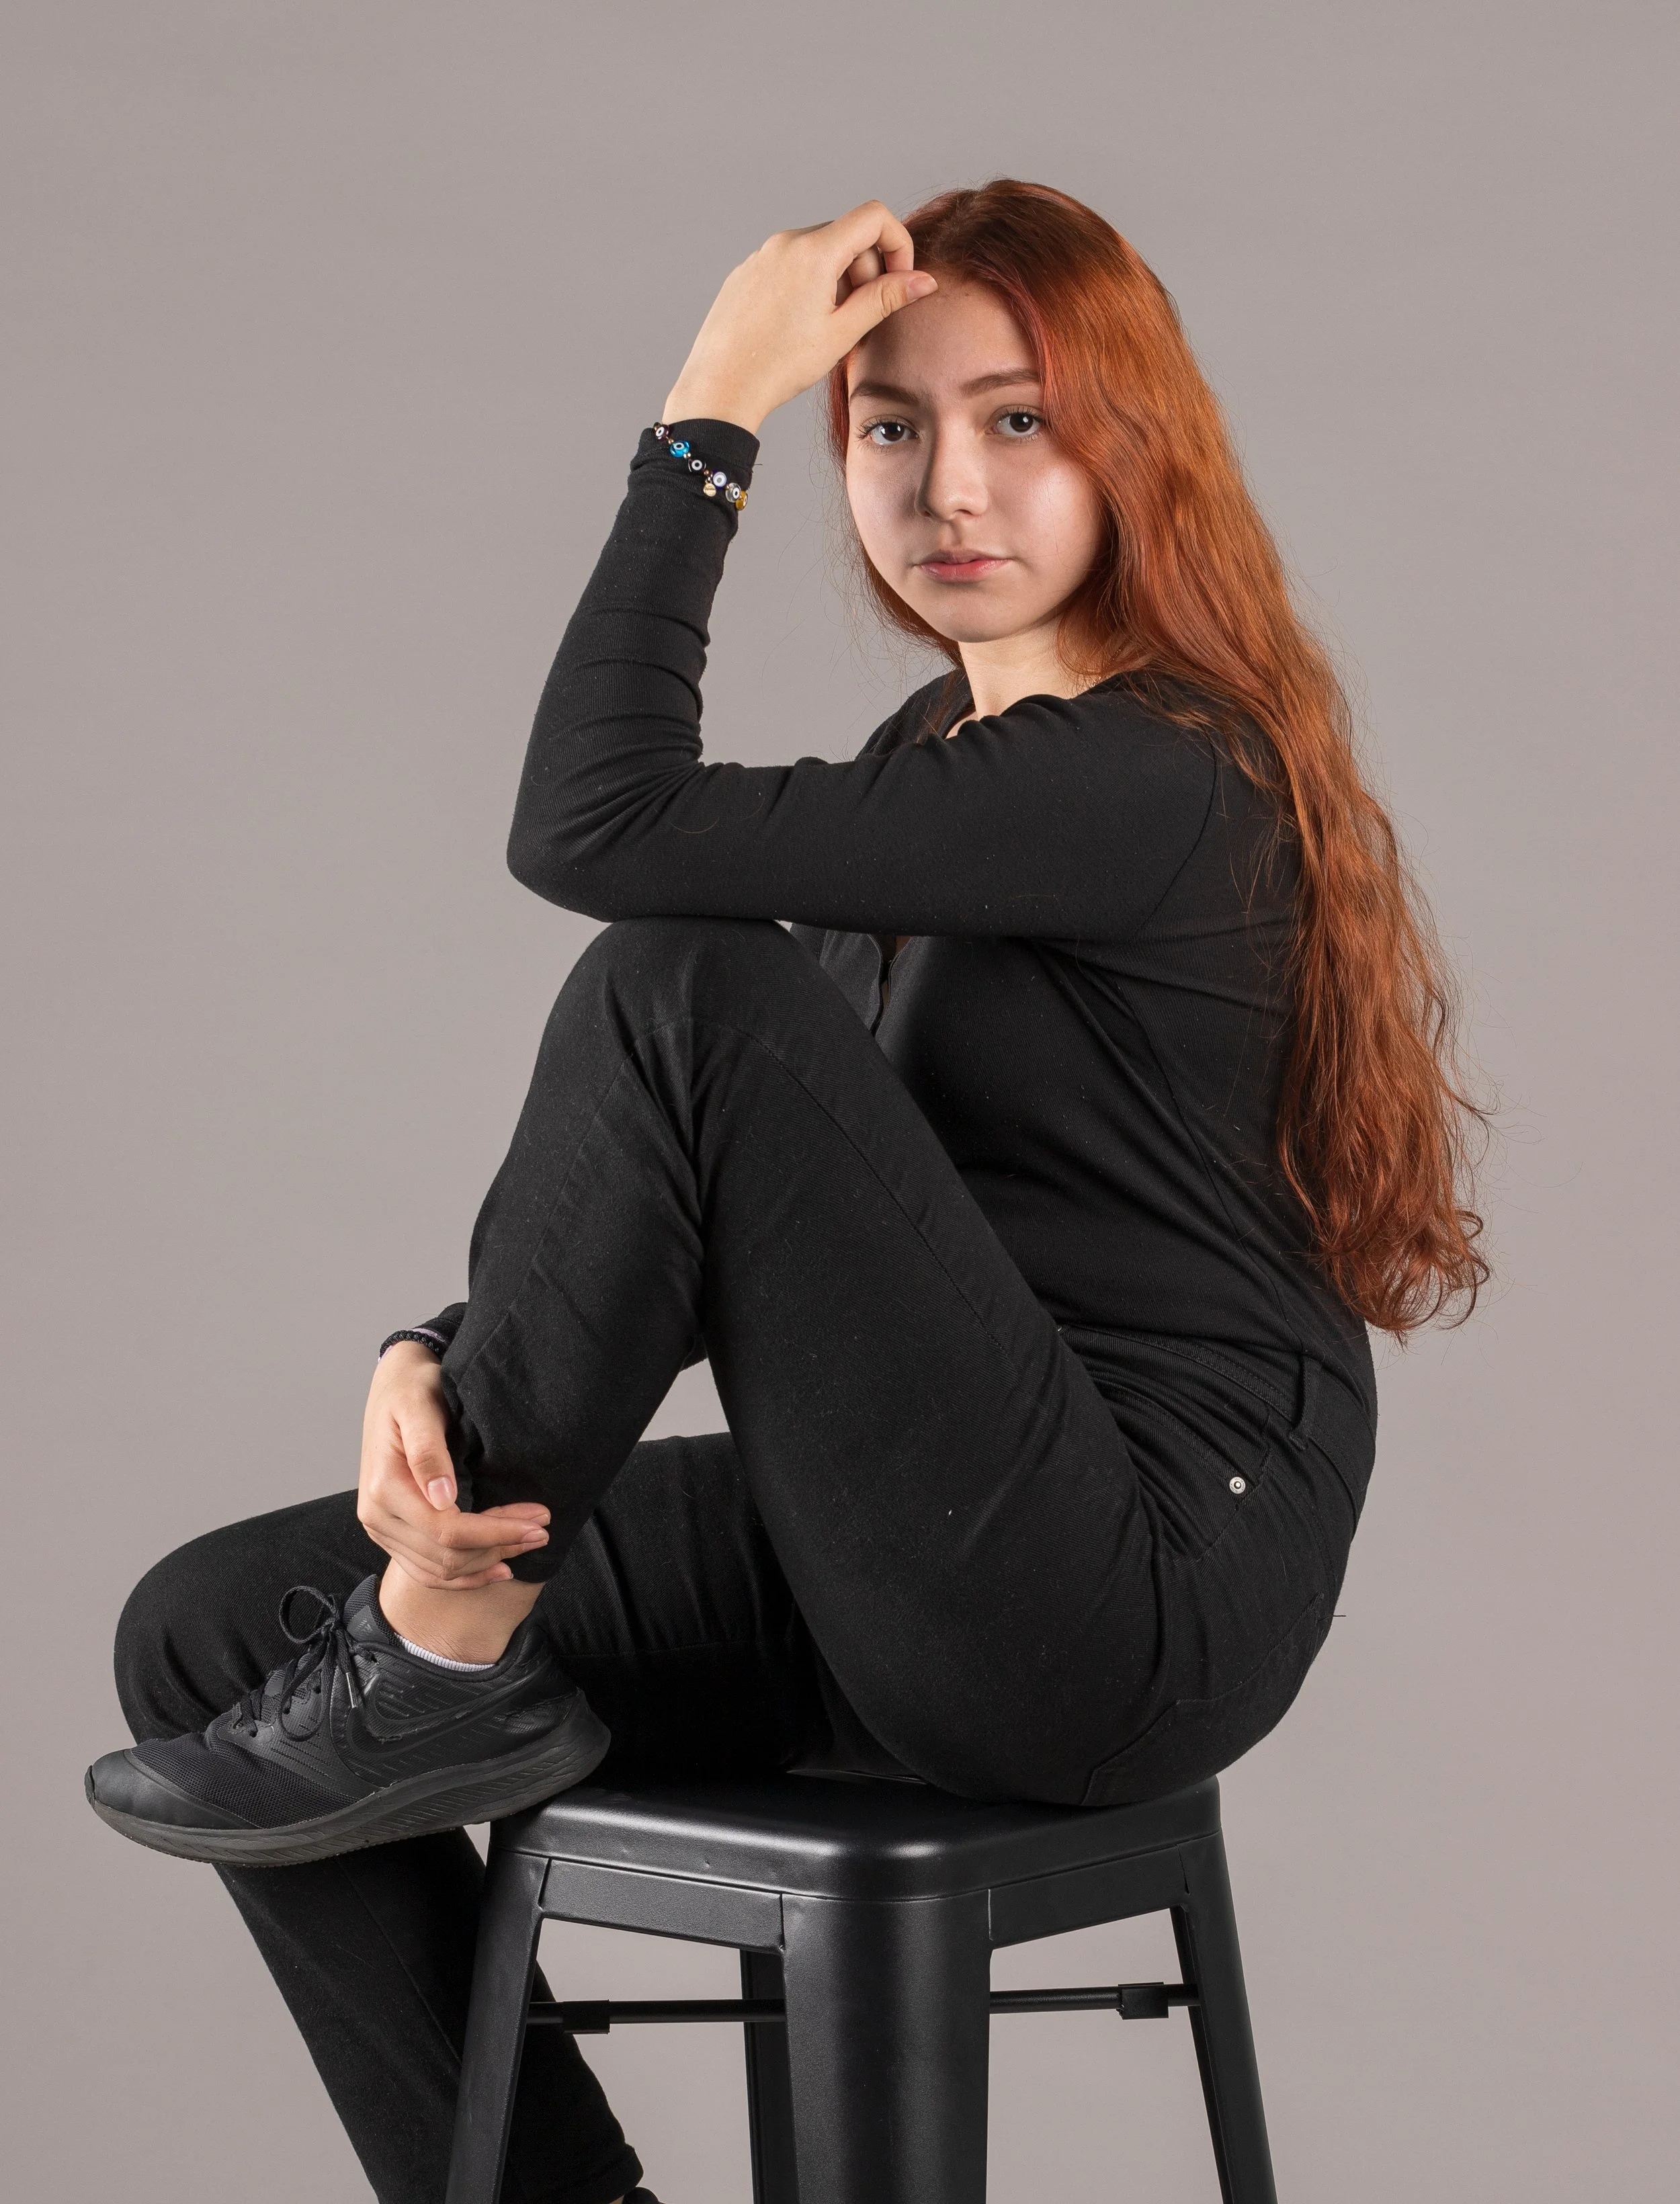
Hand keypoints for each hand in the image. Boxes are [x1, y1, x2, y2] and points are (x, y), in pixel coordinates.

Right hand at [356, 1342, 549, 1590]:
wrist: (393, 1386)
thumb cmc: (413, 1389)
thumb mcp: (421, 1407)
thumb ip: (428, 1451)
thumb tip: (442, 1498)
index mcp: (385, 1487)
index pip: (448, 1530)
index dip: (497, 1533)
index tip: (538, 1522)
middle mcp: (377, 1516)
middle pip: (447, 1555)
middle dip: (500, 1546)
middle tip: (543, 1530)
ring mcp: (382, 1529)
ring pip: (440, 1569)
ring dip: (488, 1561)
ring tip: (528, 1542)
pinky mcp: (392, 1534)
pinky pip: (427, 1571)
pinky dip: (464, 1575)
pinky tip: (497, 1567)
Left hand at [661, 200, 937, 434]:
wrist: (721, 386)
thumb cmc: (780, 365)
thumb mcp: (842, 333)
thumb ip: (885, 299)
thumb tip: (923, 281)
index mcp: (815, 251)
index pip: (874, 217)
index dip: (898, 244)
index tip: (899, 280)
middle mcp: (787, 242)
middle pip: (847, 235)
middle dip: (866, 269)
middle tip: (859, 316)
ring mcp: (763, 254)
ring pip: (818, 251)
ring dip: (837, 279)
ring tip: (826, 326)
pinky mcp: (747, 271)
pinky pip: (790, 264)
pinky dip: (808, 284)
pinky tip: (797, 326)